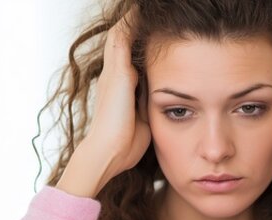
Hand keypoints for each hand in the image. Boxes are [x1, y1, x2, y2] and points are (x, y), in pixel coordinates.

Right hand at [56, 6, 151, 197]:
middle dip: (132, 26)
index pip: (127, 57)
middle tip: (144, 12)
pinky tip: (139, 11)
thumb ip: (147, 106)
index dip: (136, 42)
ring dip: (131, 21)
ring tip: (142, 8)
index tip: (151, 33)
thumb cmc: (124, 146)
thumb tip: (163, 99)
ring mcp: (113, 71)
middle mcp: (112, 75)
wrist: (108, 153)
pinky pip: (123, 37)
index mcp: (118, 88)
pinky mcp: (118, 71)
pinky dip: (131, 23)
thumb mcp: (141, 121)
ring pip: (120, 34)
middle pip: (120, 40)